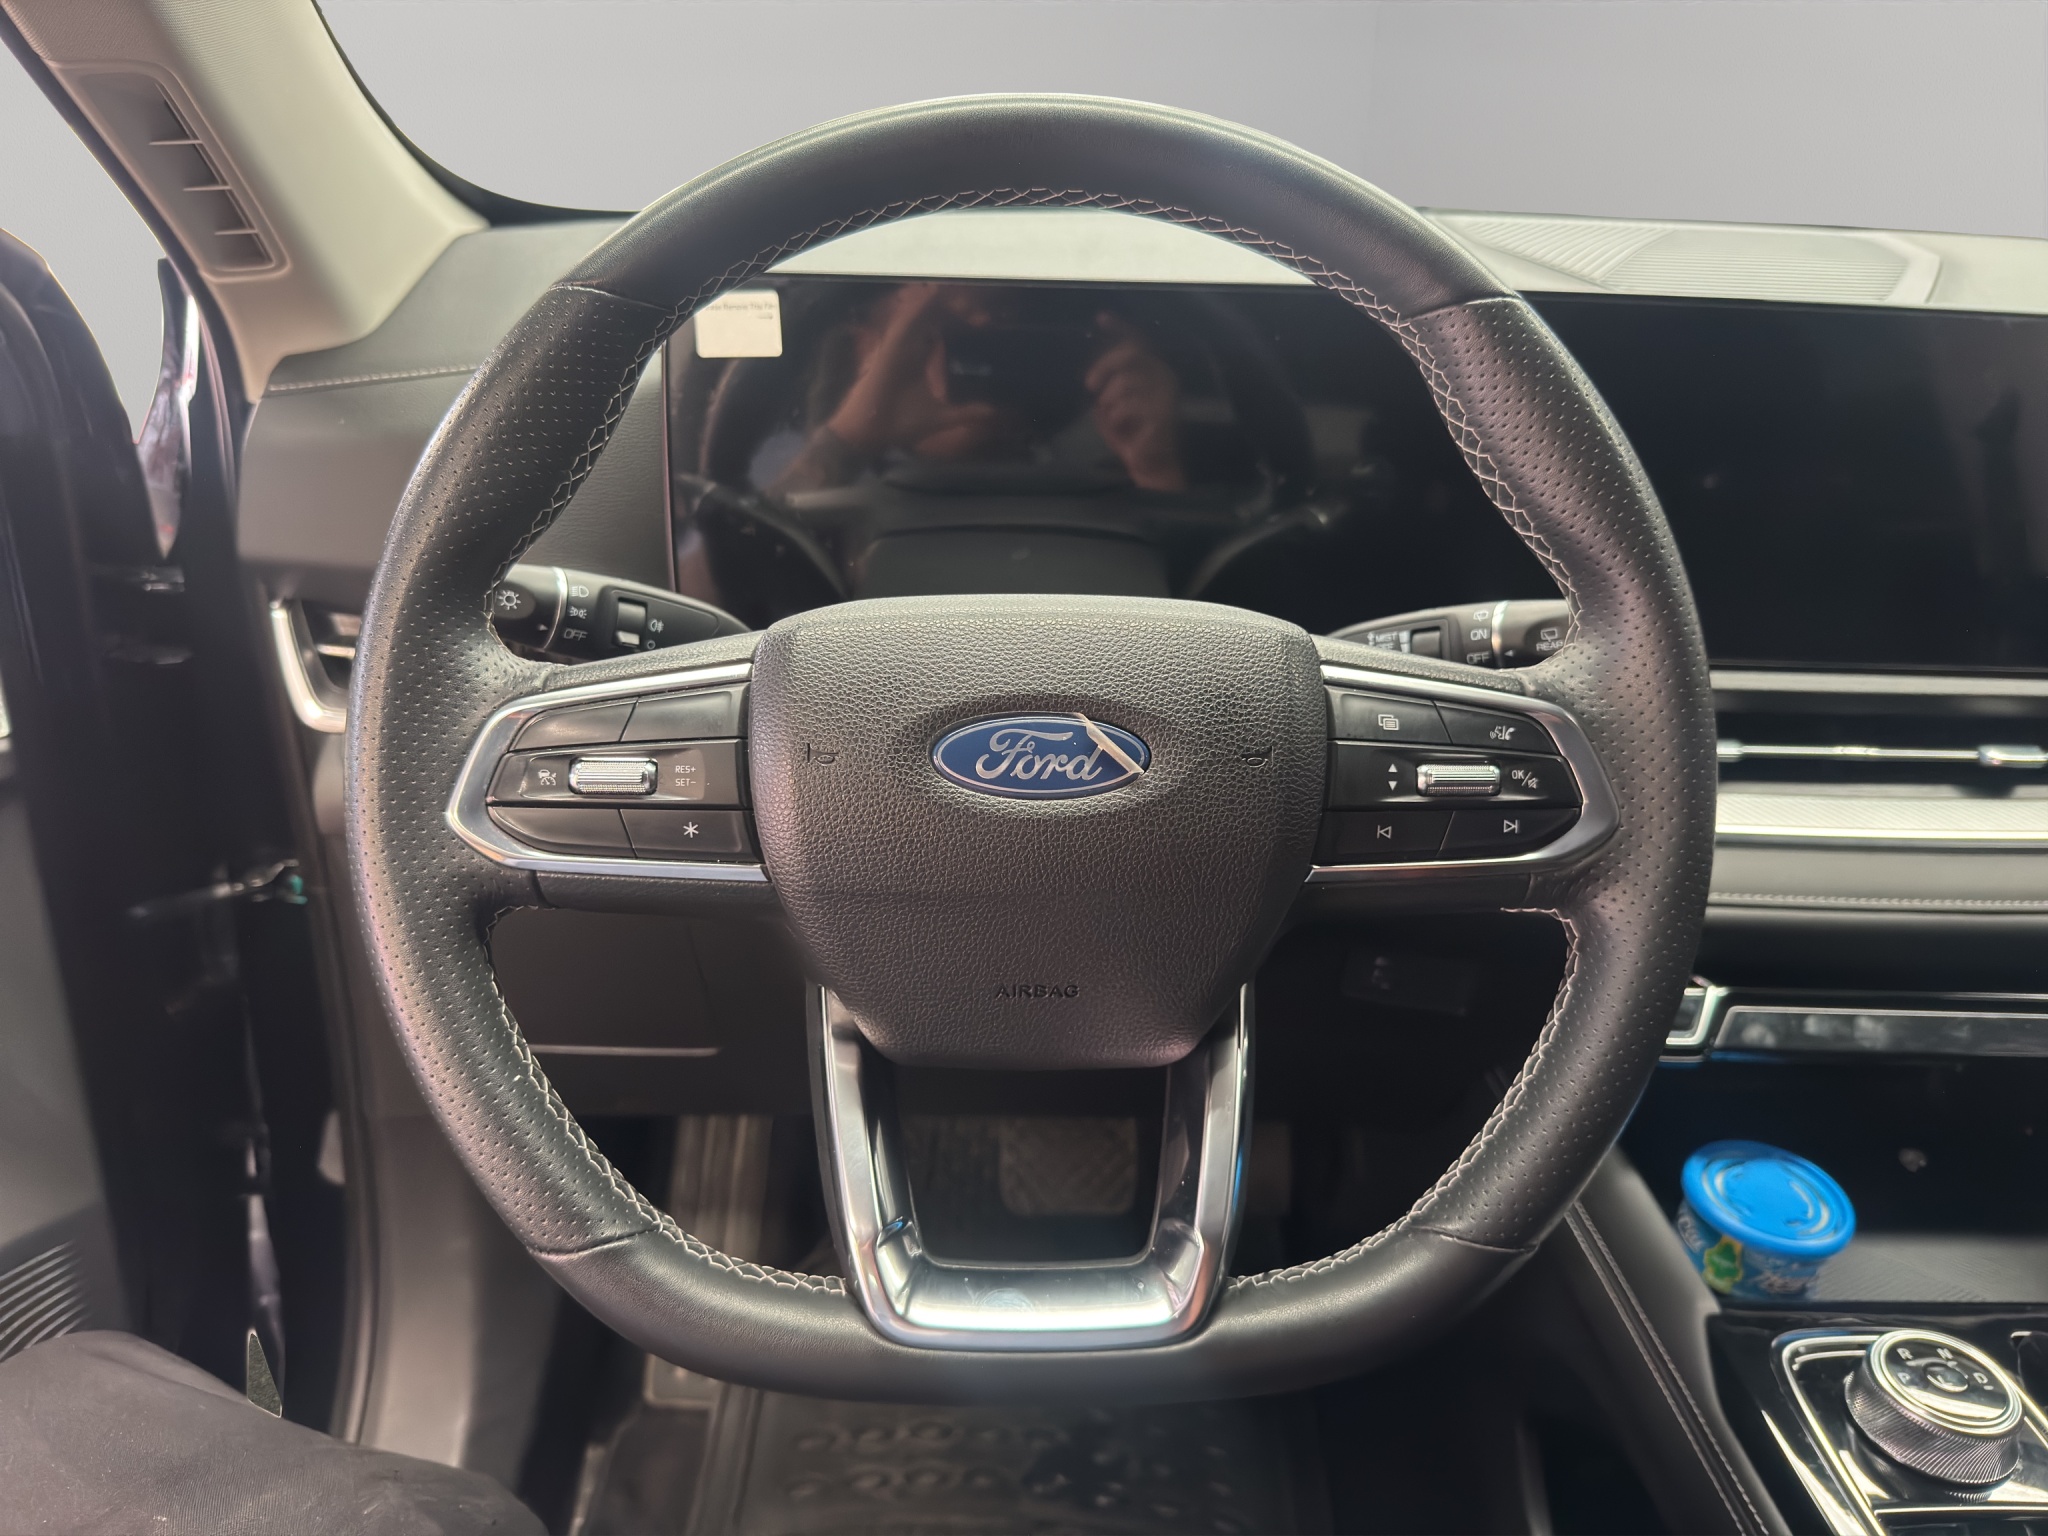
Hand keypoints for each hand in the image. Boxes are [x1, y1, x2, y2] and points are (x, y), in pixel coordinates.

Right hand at [826, 283, 1002, 458]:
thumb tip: (995, 414)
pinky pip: (905, 322)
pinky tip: (935, 294)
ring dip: (943, 303)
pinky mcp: (891, 348)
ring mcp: (900, 345)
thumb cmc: (900, 424)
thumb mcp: (944, 416)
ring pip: (922, 313)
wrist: (872, 435)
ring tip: (965, 294)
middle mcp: (910, 346)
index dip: (962, 320)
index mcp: (920, 356)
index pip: (942, 328)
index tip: (984, 321)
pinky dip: (919, 308)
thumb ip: (969, 412)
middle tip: (983, 313)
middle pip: (935, 316)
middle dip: (959, 309)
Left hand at [1087, 313, 1185, 491]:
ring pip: (1125, 382)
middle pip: (1130, 353)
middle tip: (1090, 384)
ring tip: (1114, 417)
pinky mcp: (1162, 414)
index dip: (1120, 327)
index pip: (1138, 342)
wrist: (1150, 467)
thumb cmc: (1131, 436)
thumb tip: (1094, 375)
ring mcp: (1165, 396)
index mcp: (1153, 373)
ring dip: (1110, 402)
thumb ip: (1108, 386)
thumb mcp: (1112, 406)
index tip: (1101, 317)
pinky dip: (1117, 419)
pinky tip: (1125, 430)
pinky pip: (1127, 407)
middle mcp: (1164, 378)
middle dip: (1105, 365)